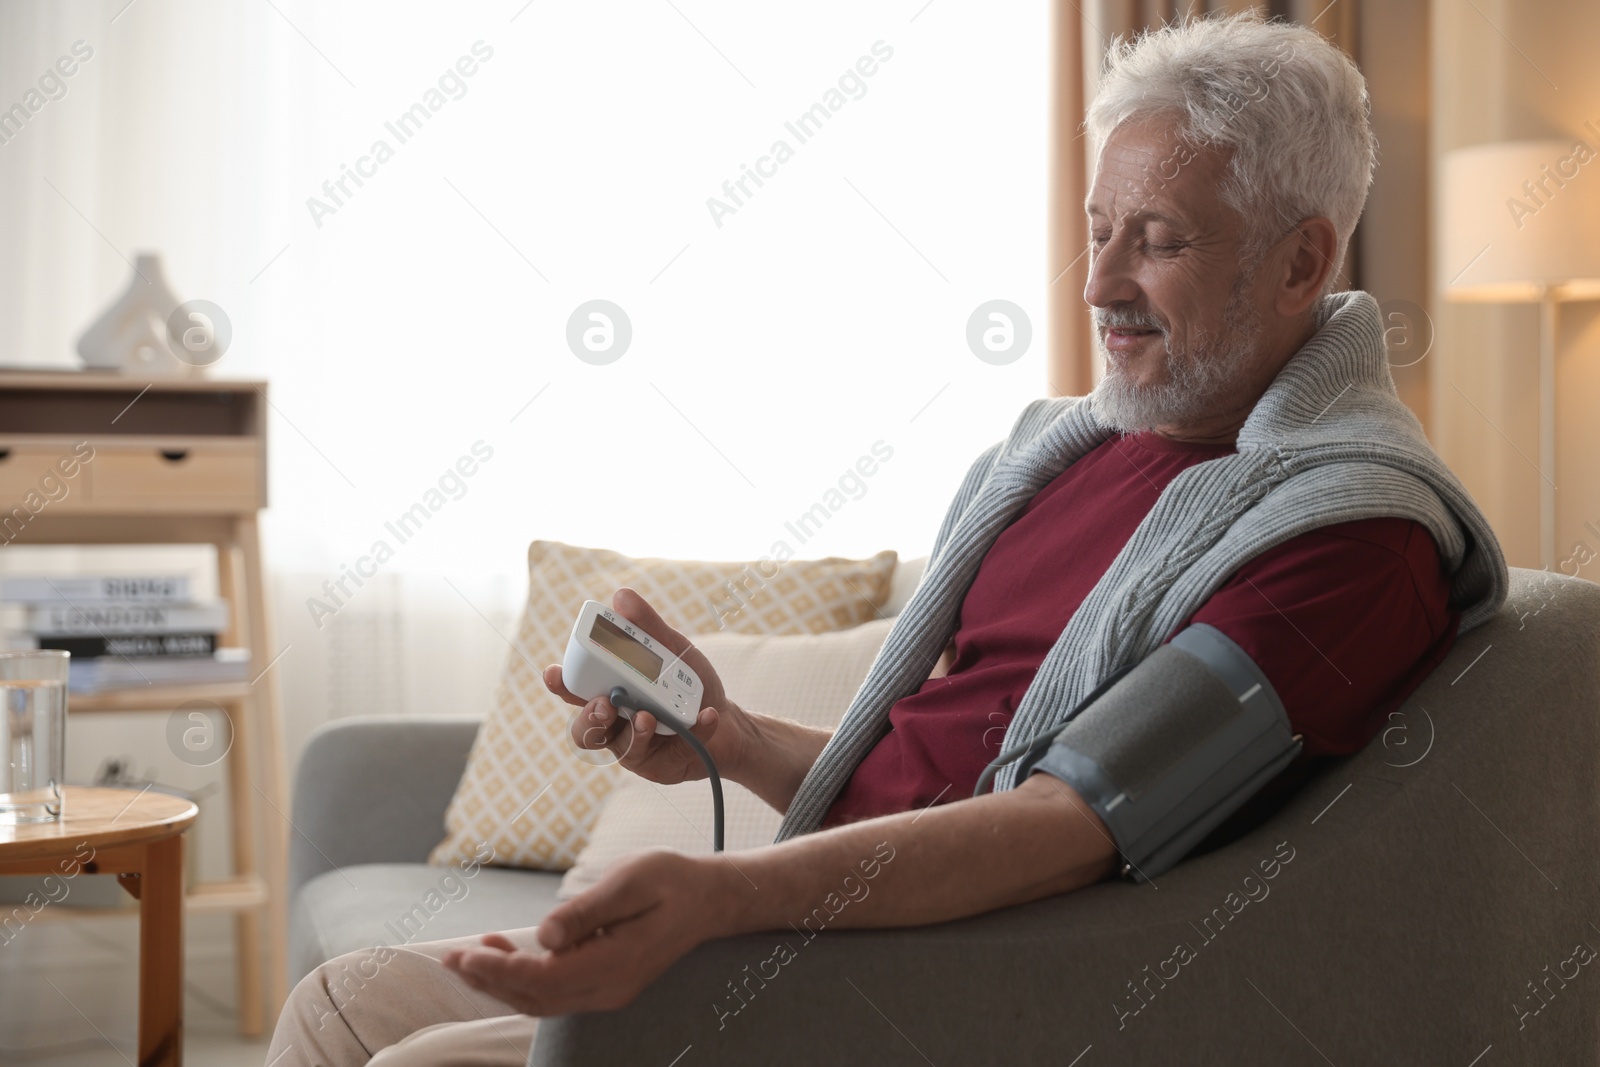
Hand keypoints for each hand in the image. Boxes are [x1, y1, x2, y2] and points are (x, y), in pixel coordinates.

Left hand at [441, 849, 731, 1015]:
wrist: (710, 899)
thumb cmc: (672, 881)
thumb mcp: (631, 880)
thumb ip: (588, 910)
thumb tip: (545, 934)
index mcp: (617, 962)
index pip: (544, 977)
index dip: (500, 969)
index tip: (465, 952)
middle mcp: (610, 988)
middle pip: (536, 998)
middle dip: (488, 980)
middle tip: (449, 957)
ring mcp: (608, 991)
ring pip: (542, 1000)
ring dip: (500, 982)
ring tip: (466, 957)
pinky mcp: (605, 984)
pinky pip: (555, 992)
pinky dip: (523, 978)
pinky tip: (504, 953)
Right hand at [546, 587, 745, 784]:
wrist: (728, 720)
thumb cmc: (689, 685)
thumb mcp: (672, 650)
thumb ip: (646, 627)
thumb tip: (620, 597)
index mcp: (609, 690)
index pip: (576, 689)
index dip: (561, 683)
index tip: (554, 673)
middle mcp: (614, 722)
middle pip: (585, 726)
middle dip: (590, 716)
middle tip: (606, 704)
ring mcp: (632, 746)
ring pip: (619, 746)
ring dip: (633, 731)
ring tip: (648, 716)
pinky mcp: (657, 765)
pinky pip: (668, 752)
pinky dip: (691, 731)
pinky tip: (707, 715)